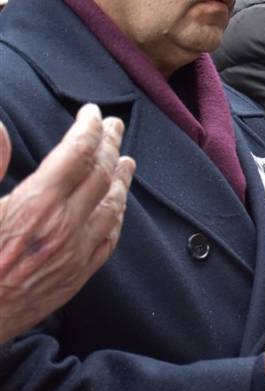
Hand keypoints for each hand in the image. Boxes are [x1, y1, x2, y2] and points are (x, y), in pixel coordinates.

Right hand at [0, 104, 135, 341]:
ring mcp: (73, 254)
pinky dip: (116, 216)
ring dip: (121, 179)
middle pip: (100, 175)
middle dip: (110, 145)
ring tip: (126, 161)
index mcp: (36, 205)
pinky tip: (117, 209)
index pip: (77, 153)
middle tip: (115, 125)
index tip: (93, 112)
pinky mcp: (74, 277)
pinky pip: (108, 240)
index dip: (89, 128)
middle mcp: (63, 227)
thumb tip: (2, 129)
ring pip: (111, 207)